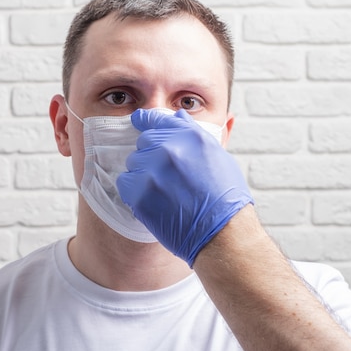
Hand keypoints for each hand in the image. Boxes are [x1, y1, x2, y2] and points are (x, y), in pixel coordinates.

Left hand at [116, 108, 252, 265]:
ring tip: (163, 190)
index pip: (157, 119)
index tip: (139, 121)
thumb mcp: (217, 156)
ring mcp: (153, 172)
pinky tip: (151, 199)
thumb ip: (193, 134)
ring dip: (143, 173)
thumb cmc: (225, 198)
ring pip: (133, 163)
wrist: (223, 234)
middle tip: (167, 175)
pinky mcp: (140, 194)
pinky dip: (133, 190)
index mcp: (190, 136)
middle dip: (152, 155)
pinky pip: (124, 182)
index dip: (146, 121)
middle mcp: (170, 149)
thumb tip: (178, 115)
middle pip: (143, 142)